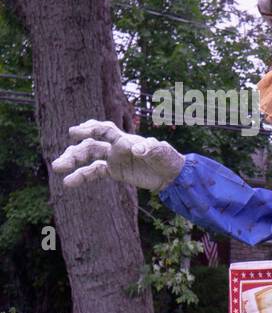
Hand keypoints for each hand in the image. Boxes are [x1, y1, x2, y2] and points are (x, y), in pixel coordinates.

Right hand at [51, 120, 183, 191]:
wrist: (172, 174)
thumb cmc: (168, 158)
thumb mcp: (162, 153)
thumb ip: (150, 149)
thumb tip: (138, 149)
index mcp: (125, 139)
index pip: (105, 131)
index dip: (91, 129)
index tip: (76, 132)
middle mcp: (115, 147)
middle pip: (91, 145)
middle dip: (76, 152)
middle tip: (61, 160)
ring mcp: (113, 159)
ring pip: (88, 157)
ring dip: (73, 161)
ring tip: (57, 167)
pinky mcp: (114, 171)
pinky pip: (94, 172)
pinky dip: (81, 176)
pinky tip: (68, 182)